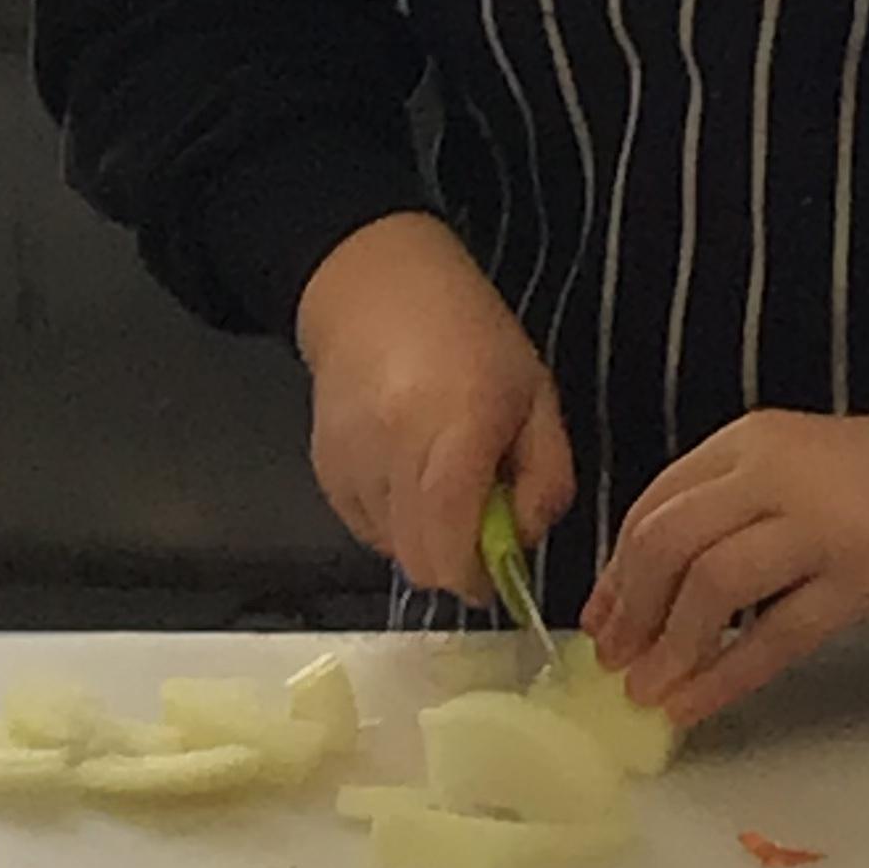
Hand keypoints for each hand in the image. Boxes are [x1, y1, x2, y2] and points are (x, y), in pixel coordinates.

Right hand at [295, 214, 574, 602]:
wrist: (376, 289)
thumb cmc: (472, 336)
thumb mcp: (536, 394)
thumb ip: (545, 475)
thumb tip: (523, 541)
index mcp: (460, 430)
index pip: (453, 547)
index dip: (479, 578)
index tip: (499, 570)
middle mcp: (397, 453)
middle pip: (420, 564)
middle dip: (455, 563)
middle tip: (478, 526)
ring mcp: (353, 463)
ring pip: (392, 550)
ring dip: (424, 537)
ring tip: (441, 482)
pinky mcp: (323, 468)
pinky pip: (363, 527)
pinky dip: (392, 520)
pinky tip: (408, 475)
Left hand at [582, 385, 868, 726]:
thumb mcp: (804, 468)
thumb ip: (741, 509)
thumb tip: (663, 587)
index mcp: (751, 442)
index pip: (656, 502)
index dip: (616, 568)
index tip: (599, 616)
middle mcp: (774, 474)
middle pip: (668, 542)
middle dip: (629, 609)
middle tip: (615, 660)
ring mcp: (818, 526)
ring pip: (711, 586)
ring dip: (669, 647)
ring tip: (647, 691)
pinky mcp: (859, 580)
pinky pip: (773, 637)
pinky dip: (723, 678)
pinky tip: (695, 706)